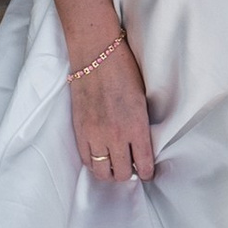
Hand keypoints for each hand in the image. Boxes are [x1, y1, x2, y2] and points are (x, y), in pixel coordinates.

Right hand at [70, 22, 156, 186]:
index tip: (147, 171)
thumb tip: (142, 144)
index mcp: (137, 126)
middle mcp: (116, 135)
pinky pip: (85, 159)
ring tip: (114, 164)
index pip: (144, 164)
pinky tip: (99, 156)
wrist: (96, 53)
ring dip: (109, 172)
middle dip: (128, 174)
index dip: (147, 172)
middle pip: (122, 174)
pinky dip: (94, 162)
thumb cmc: (123, 70)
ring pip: (101, 171)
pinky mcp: (80, 130)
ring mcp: (95, 134)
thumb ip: (142, 125)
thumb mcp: (142, 99)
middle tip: (130, 167)